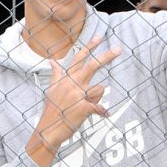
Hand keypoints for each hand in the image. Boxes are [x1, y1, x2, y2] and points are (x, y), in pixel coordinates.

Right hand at [28, 42, 118, 166]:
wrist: (49, 129)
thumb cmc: (52, 110)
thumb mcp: (52, 89)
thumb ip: (56, 74)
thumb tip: (51, 61)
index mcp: (66, 79)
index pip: (78, 59)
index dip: (88, 47)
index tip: (98, 37)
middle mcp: (72, 84)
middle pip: (92, 66)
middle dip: (106, 57)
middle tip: (118, 50)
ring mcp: (78, 95)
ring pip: (100, 89)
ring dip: (97, 98)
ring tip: (86, 106)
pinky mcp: (84, 107)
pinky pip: (101, 107)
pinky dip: (104, 112)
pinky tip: (105, 114)